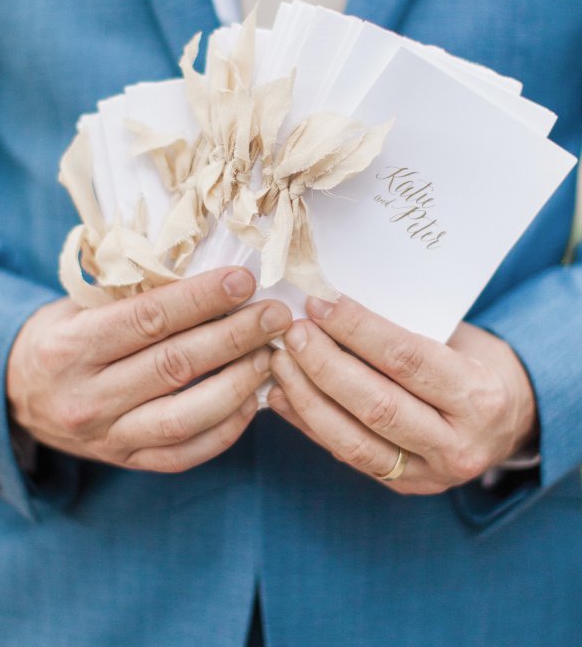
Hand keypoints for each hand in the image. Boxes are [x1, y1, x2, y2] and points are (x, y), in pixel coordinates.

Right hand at [7, 268, 290, 472]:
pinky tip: (252, 401)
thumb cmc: (63, 337)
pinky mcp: (127, 461)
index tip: (244, 280)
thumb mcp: (81, 306)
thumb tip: (211, 274)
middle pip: (175, 366)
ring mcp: (108, 437)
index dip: (202, 299)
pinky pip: (184, 454)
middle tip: (275, 315)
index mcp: (72, 347)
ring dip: (238, 384)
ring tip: (270, 355)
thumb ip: (135, 295)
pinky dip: (226, 430)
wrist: (19, 395)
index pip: (148, 319)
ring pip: (185, 416)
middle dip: (235, 336)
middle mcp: (87, 397)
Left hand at [268, 295, 536, 493]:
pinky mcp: (403, 485)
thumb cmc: (477, 364)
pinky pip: (346, 457)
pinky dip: (308, 425)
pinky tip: (281, 395)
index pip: (407, 359)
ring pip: (354, 442)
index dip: (357, 330)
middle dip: (324, 366)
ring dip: (307, 399)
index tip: (321, 303)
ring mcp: (430, 474)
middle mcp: (458, 443)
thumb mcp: (459, 339)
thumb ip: (406, 329)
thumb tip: (333, 305)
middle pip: (376, 405)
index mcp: (478, 397)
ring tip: (279, 362)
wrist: (510, 421)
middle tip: (293, 332)